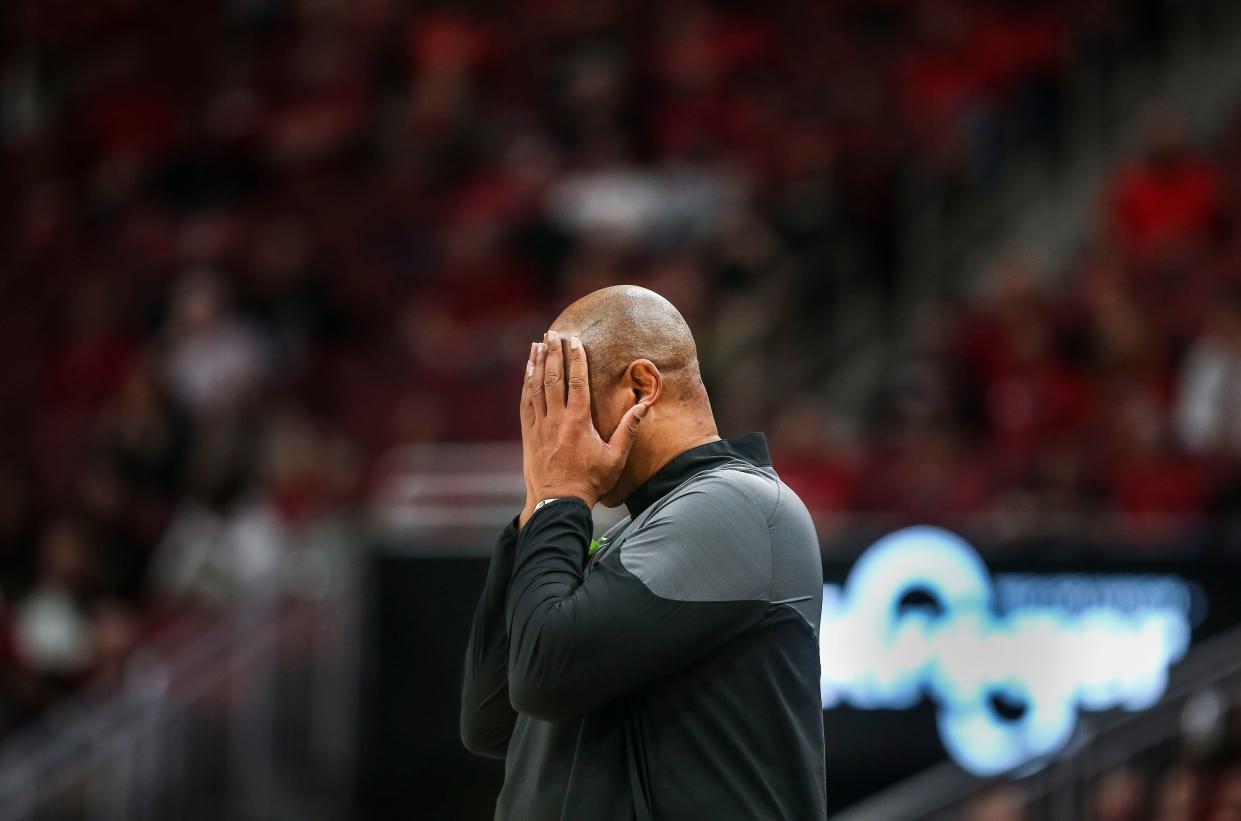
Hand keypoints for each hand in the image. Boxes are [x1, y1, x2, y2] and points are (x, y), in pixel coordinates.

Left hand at [520, 330, 647, 518]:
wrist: (558, 503)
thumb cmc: (590, 482)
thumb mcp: (616, 458)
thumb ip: (629, 429)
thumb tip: (644, 406)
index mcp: (579, 421)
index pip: (577, 381)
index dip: (576, 358)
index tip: (575, 340)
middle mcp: (557, 419)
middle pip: (554, 378)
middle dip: (554, 353)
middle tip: (553, 333)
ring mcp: (540, 426)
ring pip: (537, 387)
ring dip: (538, 363)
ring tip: (538, 344)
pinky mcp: (529, 434)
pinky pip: (526, 402)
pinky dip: (526, 384)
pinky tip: (528, 372)